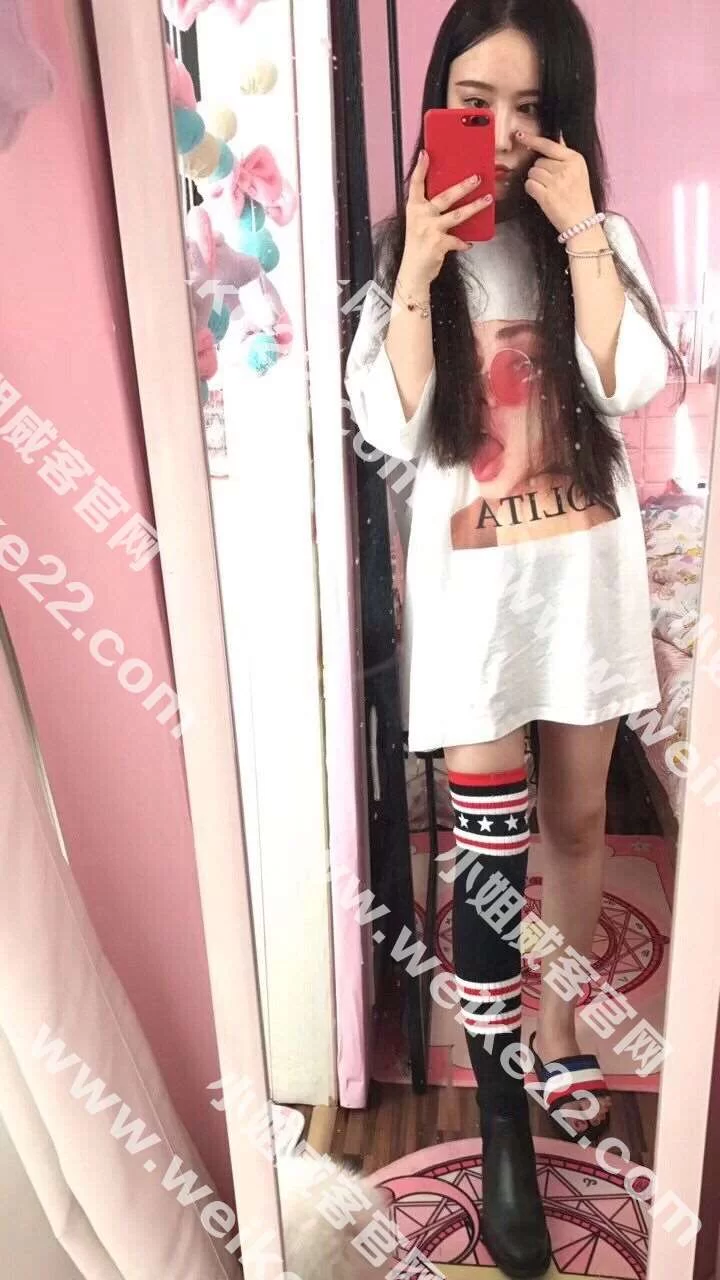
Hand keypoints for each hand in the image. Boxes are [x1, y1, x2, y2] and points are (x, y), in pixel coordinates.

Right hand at [400, 150, 493, 289]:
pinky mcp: (439, 244)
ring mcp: (430, 229)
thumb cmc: (418, 245)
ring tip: (488, 199)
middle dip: (463, 186)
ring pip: (458, 215)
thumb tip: (451, 196)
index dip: (420, 169)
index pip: (416, 184)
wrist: (413, 271)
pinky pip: (458, 240)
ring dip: (475, 207)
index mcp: (414, 208)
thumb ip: (430, 209)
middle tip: (477, 178)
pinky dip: (464, 242)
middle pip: (445, 196)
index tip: (425, 154)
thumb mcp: (418, 223)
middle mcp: (421, 216)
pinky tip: (469, 243)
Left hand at [518, 129, 595, 235]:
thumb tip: (550, 141)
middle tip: (551, 183)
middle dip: (540, 170)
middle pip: (539, 161)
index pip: (549, 145)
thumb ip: (565, 157)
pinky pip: (529, 185)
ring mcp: (556, 182)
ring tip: (548, 190)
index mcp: (575, 159)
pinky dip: (532, 190)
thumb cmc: (579, 198)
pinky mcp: (546, 195)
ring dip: (535, 181)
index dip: (533, 140)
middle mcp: (565, 168)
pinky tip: (541, 196)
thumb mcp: (579, 172)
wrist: (582, 222)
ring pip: (532, 172)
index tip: (520, 136)